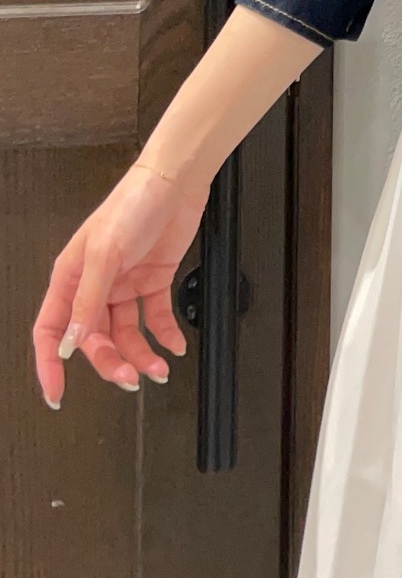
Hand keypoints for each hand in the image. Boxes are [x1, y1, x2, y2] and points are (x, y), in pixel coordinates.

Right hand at [31, 163, 210, 408]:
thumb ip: (88, 300)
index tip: (57, 394)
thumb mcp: (105, 254)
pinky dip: (165, 335)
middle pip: (93, 339)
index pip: (51, 331)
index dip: (50, 364)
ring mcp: (124, 285)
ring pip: (126, 334)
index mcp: (70, 278)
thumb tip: (72, 341)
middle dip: (110, 363)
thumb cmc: (132, 204)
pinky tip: (175, 345)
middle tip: (132, 379)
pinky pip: (154, 318)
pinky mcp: (153, 281)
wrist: (175, 183)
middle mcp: (95, 285)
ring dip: (141, 355)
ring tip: (159, 369)